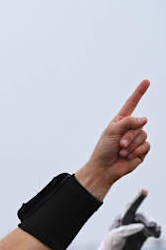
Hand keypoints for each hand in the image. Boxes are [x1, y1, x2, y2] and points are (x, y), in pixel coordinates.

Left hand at [76, 80, 149, 198]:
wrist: (104, 168)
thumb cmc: (103, 150)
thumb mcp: (111, 131)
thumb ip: (128, 122)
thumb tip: (144, 119)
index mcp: (120, 121)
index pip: (132, 104)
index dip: (139, 92)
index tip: (146, 81)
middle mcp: (130, 128)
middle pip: (139, 124)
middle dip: (128, 136)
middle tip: (118, 145)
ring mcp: (137, 139)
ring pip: (143, 135)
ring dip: (131, 145)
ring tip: (121, 151)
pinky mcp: (142, 150)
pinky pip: (146, 146)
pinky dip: (136, 151)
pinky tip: (128, 156)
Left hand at [113, 190, 160, 249]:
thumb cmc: (111, 244)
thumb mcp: (114, 238)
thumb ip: (126, 231)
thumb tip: (141, 226)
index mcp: (121, 218)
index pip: (130, 207)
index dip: (137, 198)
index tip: (144, 190)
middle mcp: (131, 220)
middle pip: (143, 216)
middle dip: (149, 220)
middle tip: (152, 227)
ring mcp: (138, 226)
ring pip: (150, 223)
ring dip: (154, 227)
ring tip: (155, 233)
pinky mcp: (144, 233)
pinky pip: (154, 230)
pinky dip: (157, 232)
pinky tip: (156, 235)